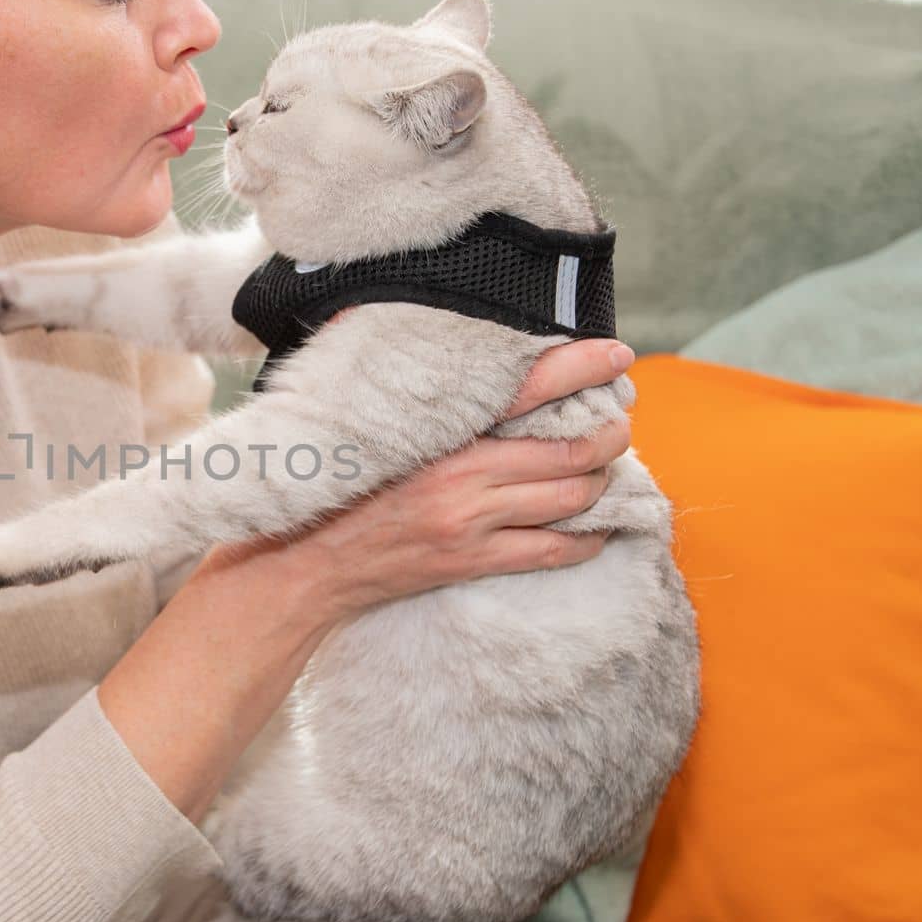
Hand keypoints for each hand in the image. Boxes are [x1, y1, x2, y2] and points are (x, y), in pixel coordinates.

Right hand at [198, 338, 635, 624]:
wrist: (303, 565)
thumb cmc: (334, 489)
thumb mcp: (376, 432)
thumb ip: (426, 405)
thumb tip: (474, 373)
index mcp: (439, 431)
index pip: (528, 387)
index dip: (582, 369)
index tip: (616, 357)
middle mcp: (463, 475)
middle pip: (570, 450)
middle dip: (608, 436)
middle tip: (618, 424)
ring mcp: (472, 523)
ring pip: (572, 499)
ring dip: (603, 483)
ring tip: (606, 471)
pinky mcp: (472, 562)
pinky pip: (554, 550)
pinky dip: (589, 537)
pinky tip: (598, 527)